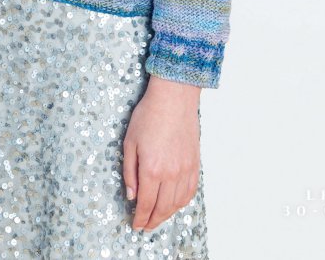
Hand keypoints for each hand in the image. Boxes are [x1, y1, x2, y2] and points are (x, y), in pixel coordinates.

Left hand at [122, 75, 201, 231]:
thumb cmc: (148, 116)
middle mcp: (170, 174)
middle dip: (152, 220)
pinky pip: (190, 192)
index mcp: (151, 169)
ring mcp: (184, 170)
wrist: (173, 99)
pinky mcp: (194, 165)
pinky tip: (175, 204)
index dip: (140, 218)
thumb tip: (131, 196)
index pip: (146, 204)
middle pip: (162, 208)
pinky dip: (182, 203)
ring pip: (177, 203)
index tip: (136, 225)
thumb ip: (129, 172)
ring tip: (158, 218)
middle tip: (145, 226)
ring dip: (167, 215)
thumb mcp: (129, 142)